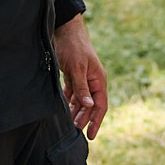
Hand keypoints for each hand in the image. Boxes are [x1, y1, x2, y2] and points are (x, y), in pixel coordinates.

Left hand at [53, 14, 108, 138]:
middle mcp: (92, 81)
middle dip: (84, 119)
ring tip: (69, 124)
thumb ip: (82, 88)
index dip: (96, 121)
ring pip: (81, 100)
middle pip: (90, 105)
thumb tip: (89, 106)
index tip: (91, 135)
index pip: (100, 105)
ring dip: (76, 111)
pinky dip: (69, 101)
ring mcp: (83, 78)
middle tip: (75, 131)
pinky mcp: (73, 75)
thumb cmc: (74, 47)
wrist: (65, 30)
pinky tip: (63, 109)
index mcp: (99, 80)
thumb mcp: (77, 68)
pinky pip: (73, 93)